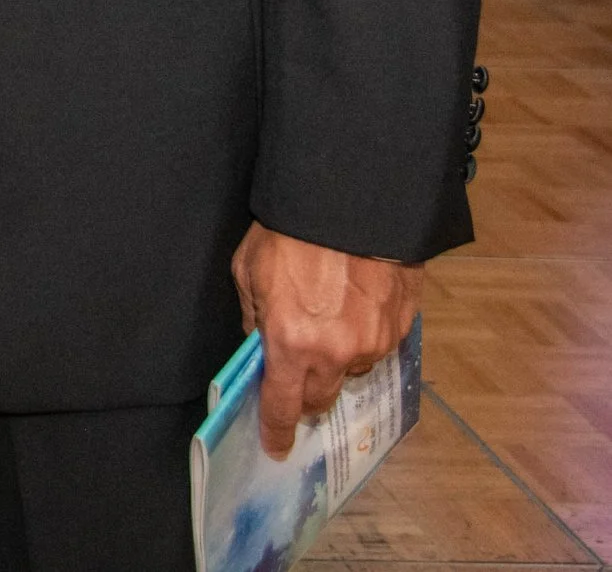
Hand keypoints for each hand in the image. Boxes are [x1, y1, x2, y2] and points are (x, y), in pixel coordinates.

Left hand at [231, 221, 421, 459]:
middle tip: (295, 373)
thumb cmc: (290, 232)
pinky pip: (377, 347)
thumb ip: (253, 316)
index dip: (277, 429)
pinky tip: (353, 307)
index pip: (283, 404)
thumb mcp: (250, 270)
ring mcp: (373, 342)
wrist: (348, 203)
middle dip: (305, 392)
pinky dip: (362, 336)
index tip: (275, 445)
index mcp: (291, 343)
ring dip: (336, 359)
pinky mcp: (400, 327)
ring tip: (326, 319)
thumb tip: (260, 342)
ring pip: (351, 370)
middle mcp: (336, 353)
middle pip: (320, 397)